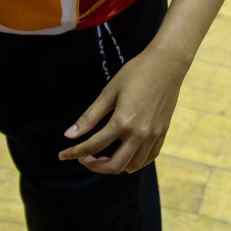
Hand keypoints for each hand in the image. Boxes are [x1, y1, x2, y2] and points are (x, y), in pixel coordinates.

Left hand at [58, 45, 188, 173]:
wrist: (167, 64)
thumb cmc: (135, 73)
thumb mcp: (109, 92)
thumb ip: (90, 116)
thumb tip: (69, 135)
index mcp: (123, 121)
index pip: (93, 146)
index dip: (74, 152)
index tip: (62, 155)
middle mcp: (139, 133)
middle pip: (114, 164)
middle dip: (95, 166)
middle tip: (83, 158)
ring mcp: (153, 135)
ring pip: (133, 165)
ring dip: (115, 167)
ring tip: (102, 158)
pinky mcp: (163, 132)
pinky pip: (149, 157)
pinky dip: (135, 162)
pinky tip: (126, 156)